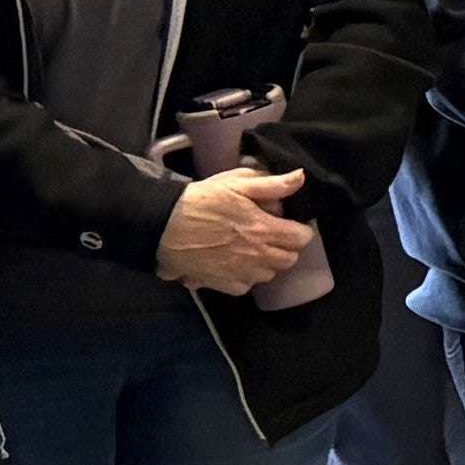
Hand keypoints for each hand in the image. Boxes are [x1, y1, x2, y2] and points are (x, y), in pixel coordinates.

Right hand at [155, 166, 313, 296]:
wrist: (162, 225)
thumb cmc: (200, 201)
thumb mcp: (236, 184)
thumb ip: (271, 184)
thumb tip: (300, 178)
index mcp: (264, 230)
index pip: (302, 238)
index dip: (299, 230)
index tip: (289, 224)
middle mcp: (257, 255)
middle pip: (289, 259)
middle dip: (285, 247)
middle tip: (271, 235)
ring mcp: (239, 273)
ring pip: (268, 274)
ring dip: (266, 263)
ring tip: (252, 249)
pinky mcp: (221, 284)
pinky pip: (245, 286)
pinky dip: (245, 277)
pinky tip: (235, 263)